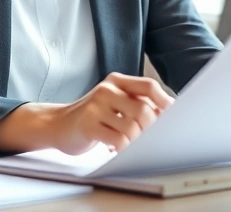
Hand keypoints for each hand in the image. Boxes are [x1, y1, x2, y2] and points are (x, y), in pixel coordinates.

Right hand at [47, 72, 173, 154]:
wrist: (56, 124)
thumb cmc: (92, 116)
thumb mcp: (113, 102)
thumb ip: (135, 103)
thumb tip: (167, 115)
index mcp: (116, 81)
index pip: (149, 86)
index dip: (165, 102)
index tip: (174, 117)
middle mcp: (107, 90)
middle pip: (143, 109)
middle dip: (151, 129)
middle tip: (148, 140)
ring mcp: (96, 106)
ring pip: (132, 127)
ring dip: (136, 142)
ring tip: (129, 145)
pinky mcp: (88, 124)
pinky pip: (118, 140)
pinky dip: (123, 149)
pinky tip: (116, 149)